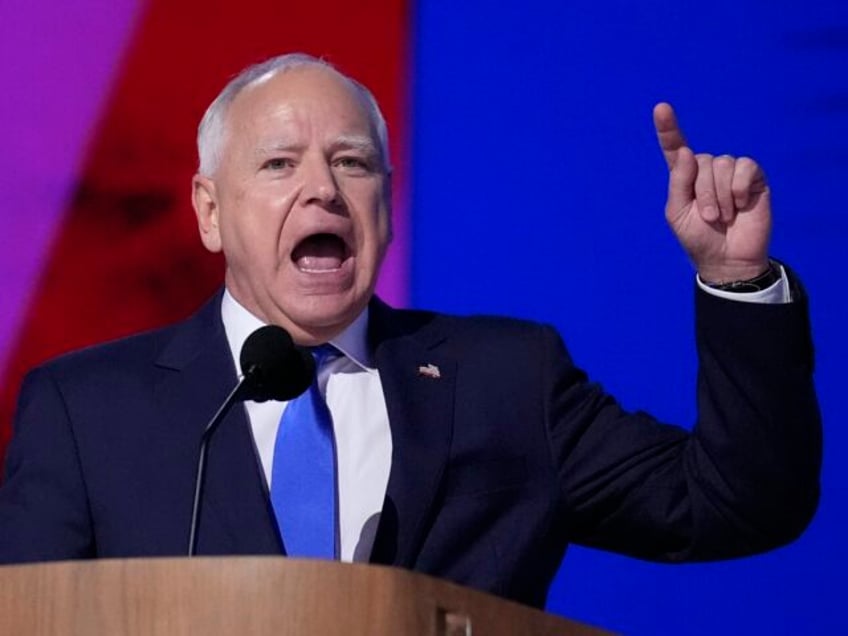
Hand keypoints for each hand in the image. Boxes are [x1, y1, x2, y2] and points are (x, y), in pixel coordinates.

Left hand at [654, 103, 770, 282]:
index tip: (661, 108)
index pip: (675, 148)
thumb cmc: (698, 238)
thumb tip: (687, 151)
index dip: (668, 128)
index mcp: (684, 177)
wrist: (727, 259)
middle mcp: (707, 170)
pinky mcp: (753, 178)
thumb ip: (679, 182)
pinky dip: (739, 189)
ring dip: (720, 196)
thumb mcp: (678, 213)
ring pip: (722, 164)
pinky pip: (745, 168)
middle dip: (703, 193)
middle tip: (709, 218)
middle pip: (701, 160)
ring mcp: (731, 173)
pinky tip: (741, 206)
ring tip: (724, 216)